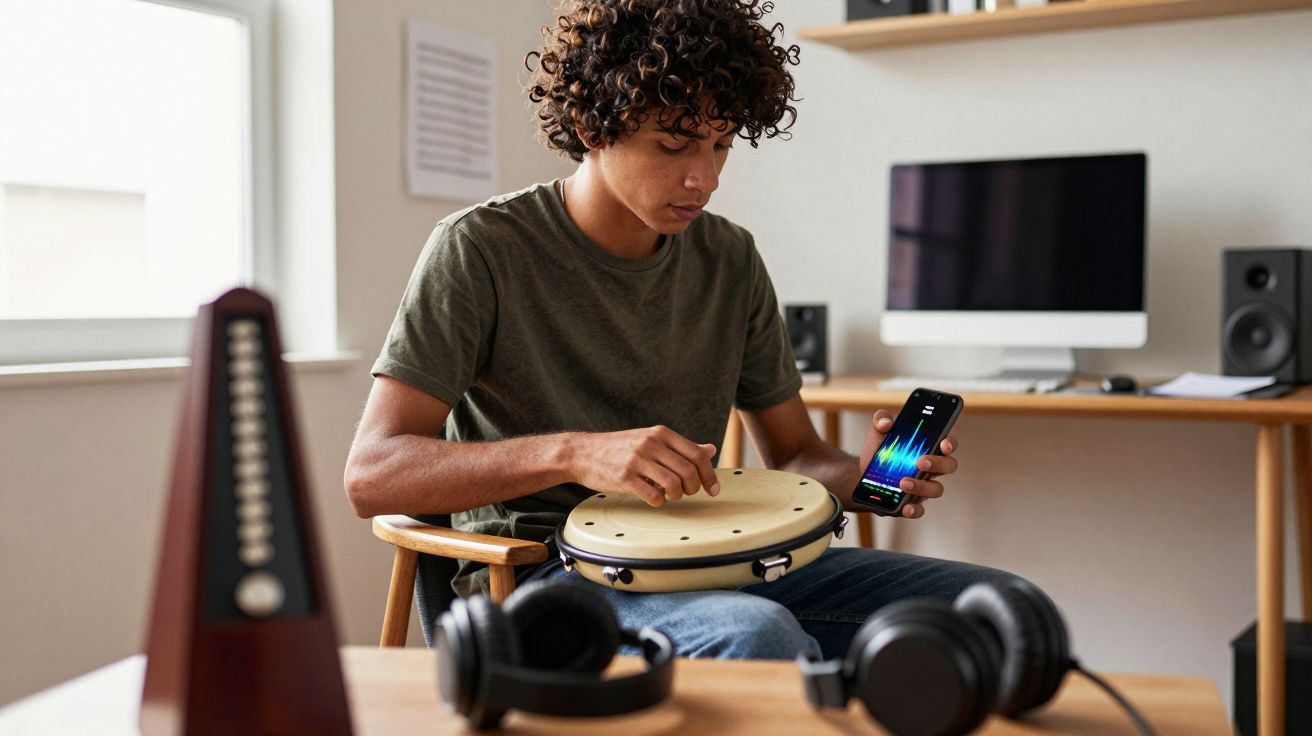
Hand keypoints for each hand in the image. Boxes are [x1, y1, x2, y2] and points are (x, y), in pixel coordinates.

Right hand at [566, 426, 720, 506]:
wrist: (582, 452)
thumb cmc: (620, 447)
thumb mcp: (651, 439)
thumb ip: (680, 446)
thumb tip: (710, 450)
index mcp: (660, 433)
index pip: (696, 454)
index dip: (709, 474)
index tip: (713, 489)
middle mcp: (650, 443)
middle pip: (688, 470)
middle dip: (693, 487)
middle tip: (687, 493)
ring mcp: (636, 460)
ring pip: (673, 483)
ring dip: (677, 495)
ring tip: (670, 495)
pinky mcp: (624, 477)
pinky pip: (653, 495)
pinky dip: (659, 501)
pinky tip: (654, 498)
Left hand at [858, 410, 958, 518]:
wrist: (861, 476)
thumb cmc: (878, 453)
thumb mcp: (877, 434)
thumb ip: (881, 420)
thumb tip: (886, 422)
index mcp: (927, 448)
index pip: (947, 444)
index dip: (950, 443)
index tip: (943, 443)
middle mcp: (930, 469)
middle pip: (948, 466)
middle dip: (938, 463)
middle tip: (920, 461)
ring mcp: (923, 487)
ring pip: (936, 489)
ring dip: (922, 486)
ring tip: (903, 482)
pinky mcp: (911, 503)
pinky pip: (919, 509)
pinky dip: (915, 509)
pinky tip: (906, 507)